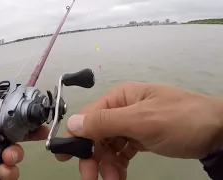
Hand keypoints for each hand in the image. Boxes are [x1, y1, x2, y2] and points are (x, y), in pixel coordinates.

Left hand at [0, 64, 48, 179]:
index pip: (9, 111)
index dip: (24, 111)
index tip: (36, 112)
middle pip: (18, 131)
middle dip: (30, 133)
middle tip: (39, 134)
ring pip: (17, 151)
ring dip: (15, 155)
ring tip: (5, 158)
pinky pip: (11, 170)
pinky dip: (9, 171)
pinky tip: (0, 170)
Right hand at [57, 82, 222, 179]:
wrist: (217, 131)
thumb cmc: (180, 120)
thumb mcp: (142, 120)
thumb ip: (106, 122)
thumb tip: (72, 123)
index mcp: (120, 98)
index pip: (89, 116)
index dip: (76, 135)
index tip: (66, 156)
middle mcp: (122, 109)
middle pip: (97, 133)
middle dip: (93, 156)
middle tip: (90, 178)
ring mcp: (132, 124)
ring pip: (108, 146)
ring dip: (107, 164)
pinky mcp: (140, 138)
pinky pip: (122, 152)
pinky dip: (118, 165)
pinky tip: (119, 176)